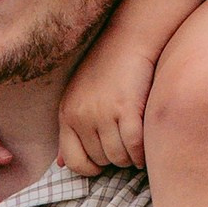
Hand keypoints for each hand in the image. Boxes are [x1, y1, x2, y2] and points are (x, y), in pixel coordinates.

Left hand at [55, 0, 196, 177]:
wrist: (130, 38)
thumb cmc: (107, 69)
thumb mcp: (78, 97)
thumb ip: (71, 130)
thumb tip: (61, 165)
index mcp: (67, 113)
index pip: (74, 161)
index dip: (90, 168)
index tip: (103, 163)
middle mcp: (81, 115)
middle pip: (101, 159)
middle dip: (115, 158)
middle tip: (126, 146)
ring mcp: (103, 113)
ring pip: (119, 156)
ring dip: (131, 157)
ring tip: (136, 146)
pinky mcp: (126, 108)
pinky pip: (135, 146)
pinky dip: (143, 152)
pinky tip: (146, 147)